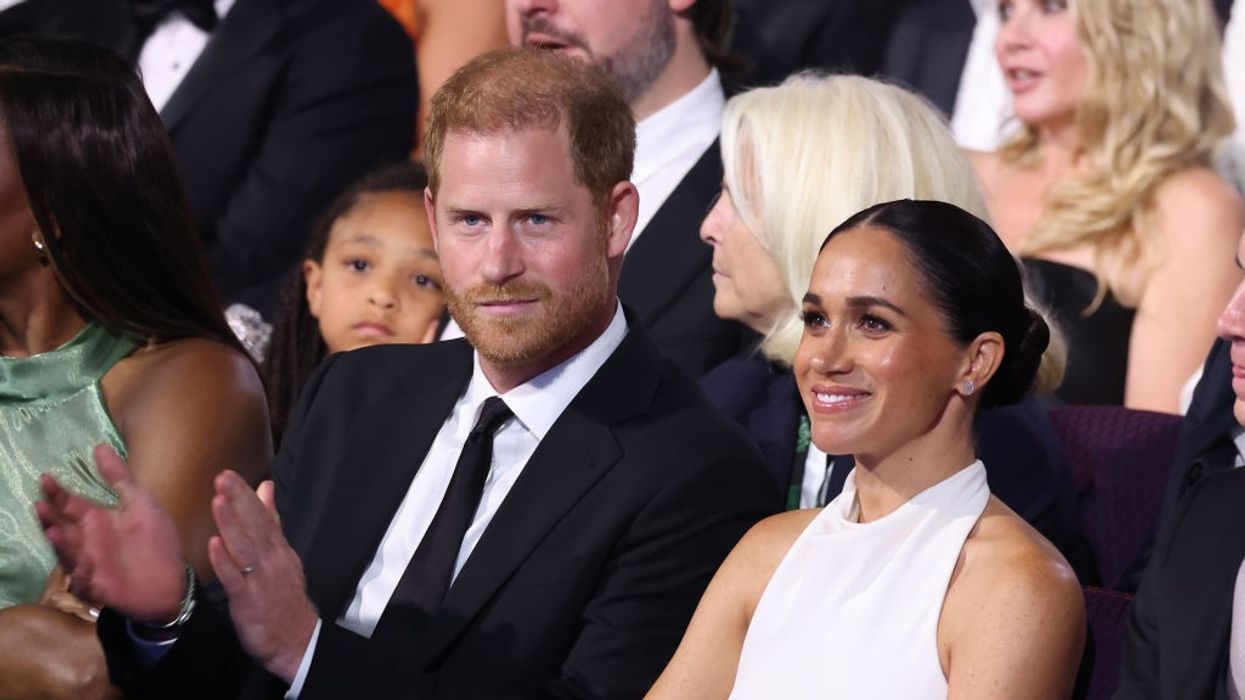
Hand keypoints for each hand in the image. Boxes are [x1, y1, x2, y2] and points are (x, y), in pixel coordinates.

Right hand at [35, 445, 186, 622]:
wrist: (170, 580)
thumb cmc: (155, 540)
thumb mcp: (140, 502)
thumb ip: (119, 477)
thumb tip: (99, 446)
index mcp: (97, 520)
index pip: (70, 504)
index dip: (57, 492)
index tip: (46, 477)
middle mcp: (87, 541)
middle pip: (61, 528)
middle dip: (49, 518)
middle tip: (40, 505)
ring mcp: (90, 564)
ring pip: (68, 554)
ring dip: (61, 545)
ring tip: (53, 532)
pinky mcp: (98, 587)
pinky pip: (85, 582)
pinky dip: (81, 577)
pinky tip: (81, 568)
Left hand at [209, 472, 317, 683]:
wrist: (295, 640)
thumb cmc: (283, 596)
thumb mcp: (282, 554)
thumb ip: (271, 520)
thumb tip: (266, 488)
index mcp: (279, 549)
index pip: (262, 516)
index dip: (245, 495)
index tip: (229, 475)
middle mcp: (272, 560)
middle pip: (255, 526)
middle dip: (238, 501)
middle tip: (223, 478)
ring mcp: (260, 580)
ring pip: (245, 548)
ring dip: (232, 524)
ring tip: (219, 502)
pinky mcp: (248, 601)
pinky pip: (236, 579)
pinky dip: (225, 562)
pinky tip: (214, 545)